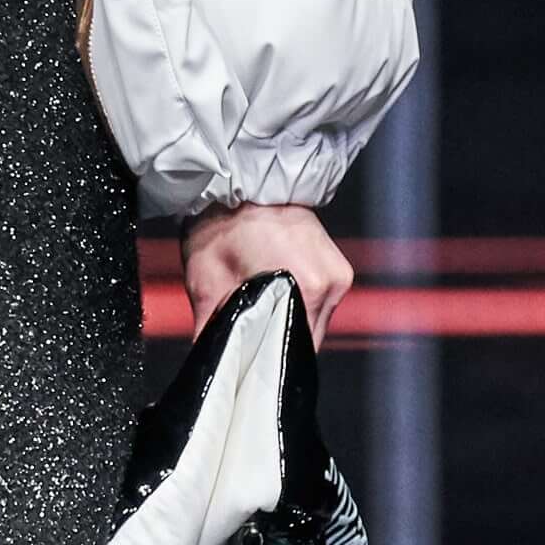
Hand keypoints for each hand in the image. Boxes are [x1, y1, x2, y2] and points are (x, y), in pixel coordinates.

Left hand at [181, 202, 352, 353]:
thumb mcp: (205, 280)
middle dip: (281, 339)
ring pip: (316, 319)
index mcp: (303, 288)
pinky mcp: (339, 266)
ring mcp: (337, 273)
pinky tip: (279, 295)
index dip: (273, 359)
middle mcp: (328, 283)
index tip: (254, 362)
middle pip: (308, 336)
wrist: (243, 182)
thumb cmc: (222, 224)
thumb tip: (207, 360)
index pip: (296, 349)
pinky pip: (321, 300)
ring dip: (292, 320)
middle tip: (254, 335)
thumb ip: (209, 327)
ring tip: (265, 310)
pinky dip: (301, 303)